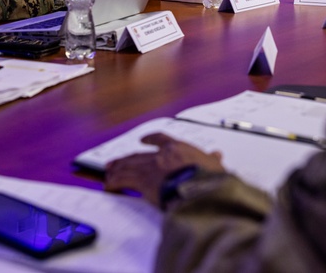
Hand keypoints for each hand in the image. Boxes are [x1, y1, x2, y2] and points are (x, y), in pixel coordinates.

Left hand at [103, 133, 224, 206]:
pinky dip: (114, 182)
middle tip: (113, 162)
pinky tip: (109, 186)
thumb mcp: (214, 165)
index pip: (161, 139)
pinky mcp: (142, 180)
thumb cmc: (208, 177)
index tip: (143, 140)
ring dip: (116, 169)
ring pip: (128, 166)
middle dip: (125, 159)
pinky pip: (123, 179)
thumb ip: (212, 160)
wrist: (199, 187)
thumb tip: (217, 155)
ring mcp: (150, 167)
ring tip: (108, 173)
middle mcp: (160, 155)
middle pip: (138, 155)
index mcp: (177, 148)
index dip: (150, 139)